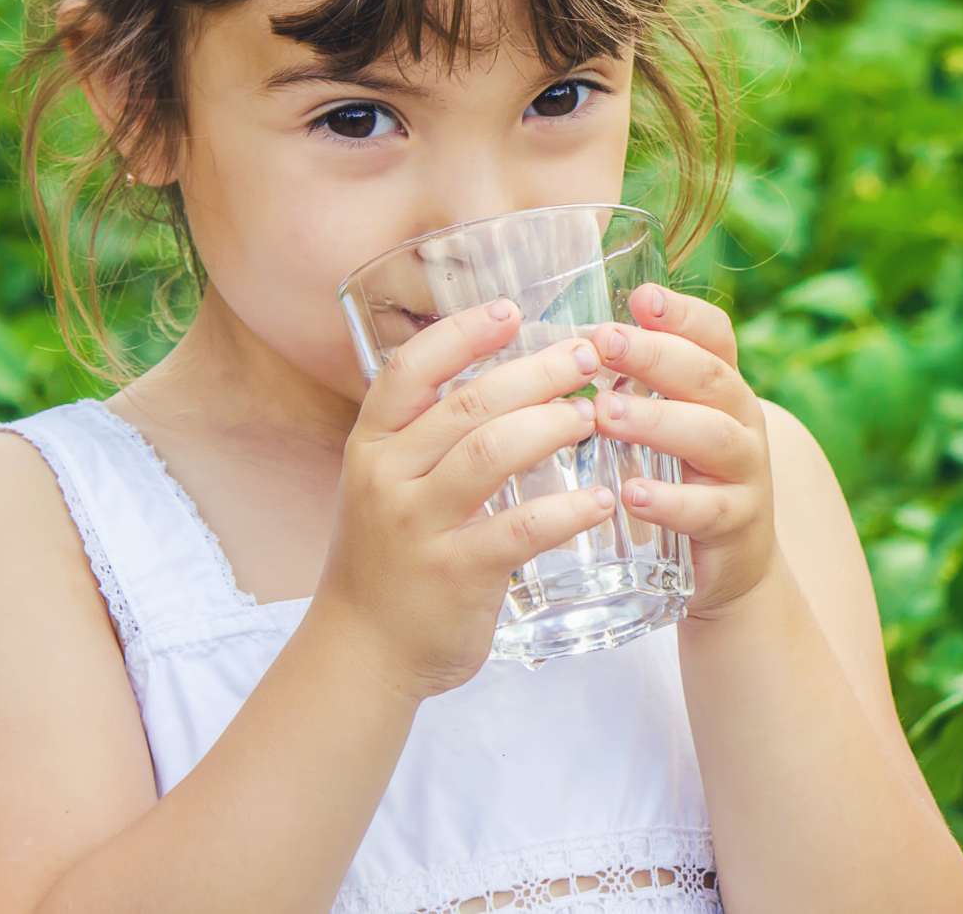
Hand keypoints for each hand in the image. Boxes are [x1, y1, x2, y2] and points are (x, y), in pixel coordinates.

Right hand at [312, 297, 617, 701]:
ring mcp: (418, 526)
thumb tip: (506, 379)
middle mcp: (388, 476)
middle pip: (467, 403)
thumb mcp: (387, 486)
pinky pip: (520, 529)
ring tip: (594, 417)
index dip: (463, 333)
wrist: (361, 653)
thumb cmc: (388, 559)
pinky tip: (600, 498)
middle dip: (534, 372)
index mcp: (372, 445)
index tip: (512, 310)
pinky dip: (566, 510)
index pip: (411, 369)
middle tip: (586, 357)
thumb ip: (429, 438)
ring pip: (491, 453)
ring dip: (551, 425)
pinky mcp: (455, 574)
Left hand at [585, 282, 782, 622]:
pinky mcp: (738, 523)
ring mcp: (745, 471)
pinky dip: (671, 501)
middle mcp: (741, 418)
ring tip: (605, 414)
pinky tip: (632, 495)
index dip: (681, 313)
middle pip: (709, 375)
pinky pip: (708, 509)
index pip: (713, 335)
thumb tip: (560, 340)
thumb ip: (630, 384)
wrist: (730, 564)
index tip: (640, 296)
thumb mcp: (665, 423)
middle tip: (604, 343)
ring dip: (657, 420)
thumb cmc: (680, 477)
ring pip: (712, 436)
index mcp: (719, 386)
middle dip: (656, 355)